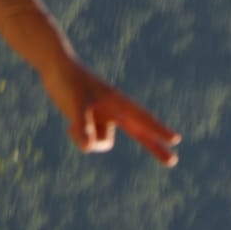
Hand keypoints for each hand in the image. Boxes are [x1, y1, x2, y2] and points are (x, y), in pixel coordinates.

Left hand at [42, 58, 181, 166]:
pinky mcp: (93, 123)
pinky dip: (78, 136)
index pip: (142, 118)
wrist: (55, 68)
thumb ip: (82, 126)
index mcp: (117, 102)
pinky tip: (70, 124)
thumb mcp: (74, 103)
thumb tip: (88, 148)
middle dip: (155, 147)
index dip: (158, 129)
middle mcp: (115, 112)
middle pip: (140, 133)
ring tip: (73, 122)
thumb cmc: (68, 80)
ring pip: (101, 143)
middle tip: (172, 162)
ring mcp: (104, 118)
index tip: (175, 139)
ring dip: (87, 139)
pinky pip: (89, 142)